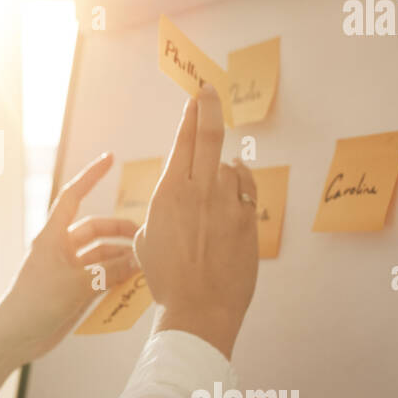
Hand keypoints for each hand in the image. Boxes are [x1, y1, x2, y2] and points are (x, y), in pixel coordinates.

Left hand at [0, 152, 140, 363]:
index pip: (74, 196)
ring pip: (101, 256)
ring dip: (121, 259)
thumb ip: (108, 273)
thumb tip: (137, 263)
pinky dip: (116, 279)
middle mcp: (61, 249)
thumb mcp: (76, 285)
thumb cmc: (35, 304)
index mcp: (53, 236)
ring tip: (144, 265)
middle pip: (96, 230)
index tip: (109, 158)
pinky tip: (134, 284)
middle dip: (120, 231)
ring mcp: (68, 271)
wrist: (15, 337)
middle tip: (145, 237)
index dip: (91, 176)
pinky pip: (100, 278)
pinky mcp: (73, 291)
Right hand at [134, 83, 258, 358]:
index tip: (196, 95)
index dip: (191, 113)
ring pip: (232, 167)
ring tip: (218, 179)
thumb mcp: (149, 237)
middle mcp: (199, 191)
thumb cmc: (167, 278)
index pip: (183, 140)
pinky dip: (241, 184)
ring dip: (225, 167)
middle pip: (210, 135)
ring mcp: (228, 204)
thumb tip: (177, 194)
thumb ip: (164, 207)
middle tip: (211, 89)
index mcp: (169, 193)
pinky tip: (236, 187)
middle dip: (210, 106)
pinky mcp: (249, 220)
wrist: (199, 308)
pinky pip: (247, 190)